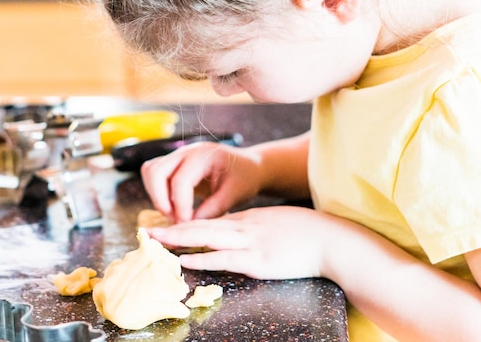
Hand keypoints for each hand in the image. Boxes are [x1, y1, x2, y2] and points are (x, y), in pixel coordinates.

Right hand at [140, 142, 262, 222]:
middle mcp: (186, 151)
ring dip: (156, 195)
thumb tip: (189, 226)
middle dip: (161, 199)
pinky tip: (174, 207)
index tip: (186, 224)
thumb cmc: (244, 178)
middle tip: (175, 219)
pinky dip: (157, 192)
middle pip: (156, 171)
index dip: (180, 206)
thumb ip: (213, 209)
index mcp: (204, 155)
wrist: (247, 167)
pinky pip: (153, 174)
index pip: (180, 180)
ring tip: (174, 214)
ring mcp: (177, 155)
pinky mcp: (172, 163)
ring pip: (150, 171)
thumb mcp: (235, 194)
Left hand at [147, 206, 328, 279]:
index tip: (166, 226)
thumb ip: (252, 226)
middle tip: (149, 231)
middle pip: (201, 225)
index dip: (185, 224)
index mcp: (248, 218)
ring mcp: (250, 243)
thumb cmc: (306, 232)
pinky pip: (224, 259)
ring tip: (157, 241)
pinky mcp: (258, 260)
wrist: (331, 240)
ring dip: (179, 240)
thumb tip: (232, 230)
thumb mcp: (274, 221)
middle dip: (172, 228)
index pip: (209, 221)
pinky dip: (202, 259)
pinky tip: (186, 260)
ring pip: (206, 238)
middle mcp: (244, 227)